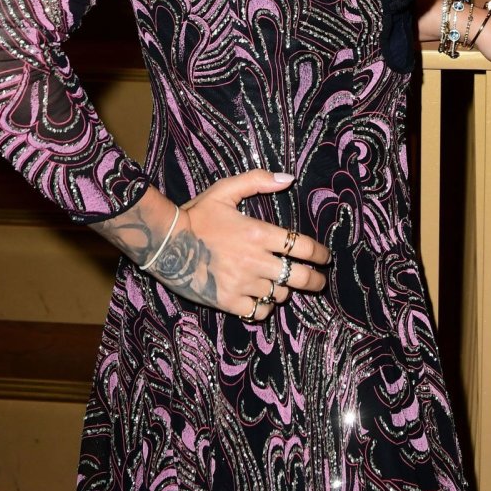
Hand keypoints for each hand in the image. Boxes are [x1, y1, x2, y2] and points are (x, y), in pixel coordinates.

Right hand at [149, 170, 330, 320]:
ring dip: (285, 290)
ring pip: (280, 294)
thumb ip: (257, 181)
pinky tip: (263, 298)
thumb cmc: (196, 214)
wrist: (165, 243)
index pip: (301, 247)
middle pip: (299, 277)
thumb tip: (288, 179)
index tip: (325, 257)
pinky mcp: (228, 301)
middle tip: (319, 280)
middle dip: (315, 280)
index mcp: (257, 233)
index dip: (319, 254)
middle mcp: (254, 261)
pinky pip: (259, 311)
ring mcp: (242, 283)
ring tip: (283, 284)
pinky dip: (265, 306)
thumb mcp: (225, 190)